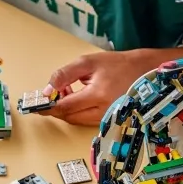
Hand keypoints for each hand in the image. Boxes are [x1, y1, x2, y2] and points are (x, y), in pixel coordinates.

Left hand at [39, 46, 182, 125]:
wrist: (145, 72)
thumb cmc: (117, 64)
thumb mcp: (88, 62)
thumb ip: (65, 75)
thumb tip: (47, 90)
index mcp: (98, 95)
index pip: (65, 107)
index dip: (48, 107)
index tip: (37, 105)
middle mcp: (103, 111)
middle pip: (69, 117)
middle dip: (56, 107)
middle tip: (52, 94)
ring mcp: (107, 118)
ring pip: (77, 121)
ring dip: (66, 109)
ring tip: (69, 90)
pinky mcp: (109, 120)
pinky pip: (86, 120)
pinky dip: (76, 112)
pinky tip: (78, 97)